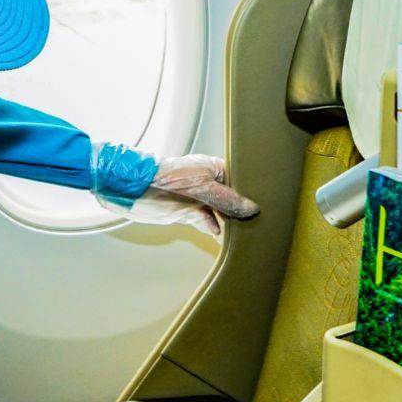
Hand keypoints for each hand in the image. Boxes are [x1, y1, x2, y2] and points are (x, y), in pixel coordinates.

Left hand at [120, 155, 259, 237]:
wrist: (136, 189)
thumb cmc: (168, 179)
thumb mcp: (204, 189)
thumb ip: (228, 201)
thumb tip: (252, 209)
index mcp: (214, 168)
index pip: (240, 181)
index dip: (250, 192)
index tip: (265, 205)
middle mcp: (208, 182)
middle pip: (231, 198)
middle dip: (240, 209)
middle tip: (258, 221)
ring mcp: (198, 198)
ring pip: (219, 212)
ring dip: (228, 222)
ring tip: (244, 231)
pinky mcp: (187, 212)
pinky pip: (205, 222)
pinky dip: (212, 228)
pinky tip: (219, 233)